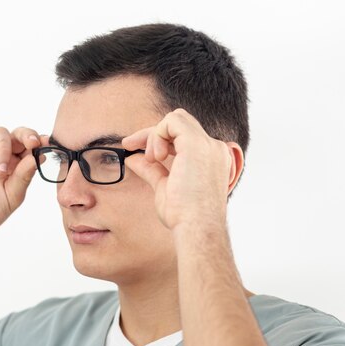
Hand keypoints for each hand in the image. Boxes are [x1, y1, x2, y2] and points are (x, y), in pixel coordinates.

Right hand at [0, 126, 44, 238]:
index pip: (31, 148)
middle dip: (26, 136)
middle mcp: (2, 156)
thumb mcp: (13, 195)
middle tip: (32, 144)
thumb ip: (24, 175)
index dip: (40, 142)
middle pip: (17, 134)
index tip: (47, 143)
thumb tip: (40, 155)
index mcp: (17, 167)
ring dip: (4, 148)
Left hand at [122, 108, 242, 231]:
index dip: (158, 139)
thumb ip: (152, 170)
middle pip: (179, 124)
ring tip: (151, 159)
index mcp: (211, 160)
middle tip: (130, 145)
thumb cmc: (184, 216)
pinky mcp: (196, 144)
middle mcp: (214, 149)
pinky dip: (156, 134)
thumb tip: (133, 159)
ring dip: (154, 134)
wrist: (197, 227)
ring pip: (176, 118)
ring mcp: (208, 145)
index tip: (134, 149)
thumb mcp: (164, 188)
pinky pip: (172, 121)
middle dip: (152, 133)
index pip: (183, 136)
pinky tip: (155, 157)